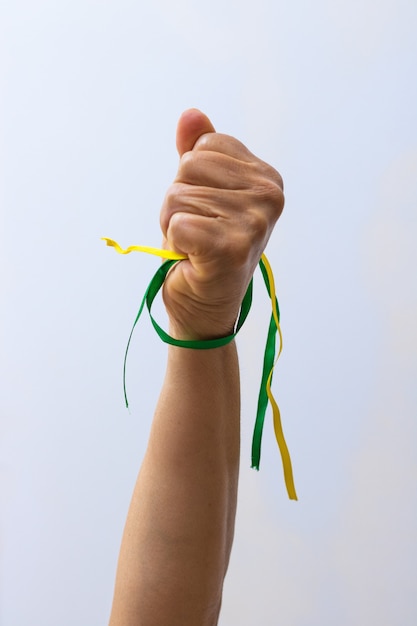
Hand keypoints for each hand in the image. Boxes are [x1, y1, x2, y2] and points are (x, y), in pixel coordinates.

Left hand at [160, 109, 283, 340]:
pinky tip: (193, 260)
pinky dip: (174, 244)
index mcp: (267, 177)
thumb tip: (190, 113)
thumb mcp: (200, 193)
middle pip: (188, 167)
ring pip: (177, 196)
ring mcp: (256, 223)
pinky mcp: (233, 248)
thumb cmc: (202, 248)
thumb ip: (197, 152)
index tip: (206, 210)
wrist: (203, 306)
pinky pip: (177, 223)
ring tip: (195, 247)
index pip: (204, 146)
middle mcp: (270, 196)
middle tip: (197, 233)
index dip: (191, 179)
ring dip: (174, 225)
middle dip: (179, 201)